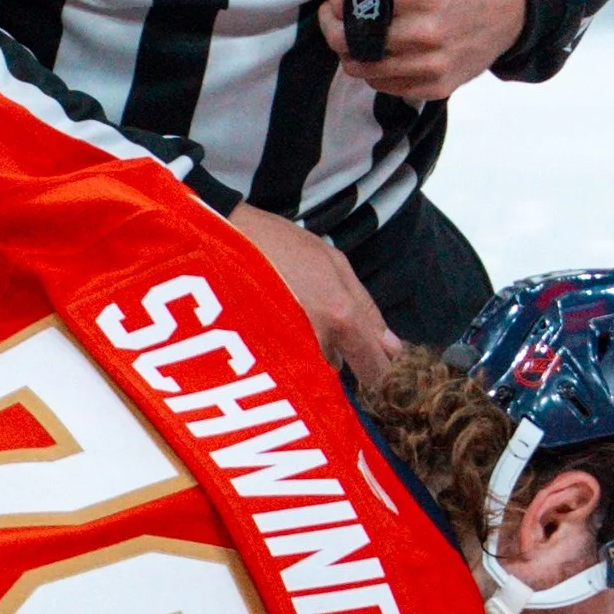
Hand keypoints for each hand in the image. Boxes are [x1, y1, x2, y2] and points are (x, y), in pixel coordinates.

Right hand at [228, 203, 400, 385]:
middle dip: (344, 354)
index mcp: (340, 316)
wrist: (220, 242)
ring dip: (318, 353)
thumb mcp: (333, 262)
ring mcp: (290, 356)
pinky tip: (283, 325)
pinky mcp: (267, 363)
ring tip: (296, 316)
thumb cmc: (278, 245)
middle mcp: (318, 344)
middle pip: (346, 371)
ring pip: (320, 370)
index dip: (383, 371)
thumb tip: (393, 348)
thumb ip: (368, 308)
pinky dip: (297, 353)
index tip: (380, 363)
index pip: (377, 369)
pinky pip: (296, 368)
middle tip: (323, 320)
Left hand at [318, 0, 527, 101]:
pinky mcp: (435, 87)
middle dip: (333, 26)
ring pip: (362, 69)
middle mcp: (426, 35)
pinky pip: (383, 86)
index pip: (352, 3)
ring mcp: (431, 67)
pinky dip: (373, 68)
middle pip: (350, 41)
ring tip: (357, 31)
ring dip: (350, 50)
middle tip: (335, 14)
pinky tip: (381, 49)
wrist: (511, 4)